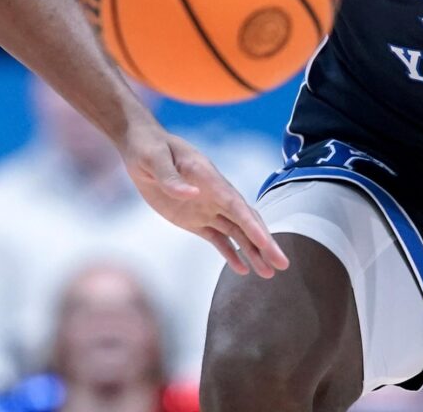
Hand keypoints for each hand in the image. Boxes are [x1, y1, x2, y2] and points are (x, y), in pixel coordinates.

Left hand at [122, 129, 287, 277]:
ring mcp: (206, 208)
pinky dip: (230, 253)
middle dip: (264, 243)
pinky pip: (217, 238)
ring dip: (252, 252)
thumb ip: (170, 178)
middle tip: (282, 264)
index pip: (236, 205)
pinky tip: (242, 270)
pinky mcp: (194, 219)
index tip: (266, 243)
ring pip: (236, 233)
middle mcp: (214, 195)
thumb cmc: (149, 148)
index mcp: (209, 178)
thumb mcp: (154, 159)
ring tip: (267, 274)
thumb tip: (192, 193)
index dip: (252, 225)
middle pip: (245, 221)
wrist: (140, 147)